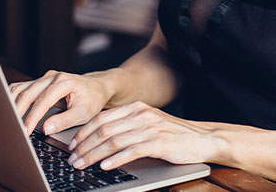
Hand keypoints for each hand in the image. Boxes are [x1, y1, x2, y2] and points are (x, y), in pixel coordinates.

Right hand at [9, 70, 111, 135]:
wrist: (96, 87)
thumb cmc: (92, 99)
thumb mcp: (84, 114)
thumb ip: (64, 121)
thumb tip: (45, 128)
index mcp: (64, 82)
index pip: (43, 100)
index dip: (32, 117)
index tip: (26, 130)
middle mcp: (51, 77)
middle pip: (27, 92)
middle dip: (18, 112)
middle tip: (13, 129)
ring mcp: (44, 78)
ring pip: (20, 88)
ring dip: (12, 104)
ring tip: (8, 121)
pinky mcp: (39, 82)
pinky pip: (21, 88)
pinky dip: (13, 98)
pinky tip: (9, 110)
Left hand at [67, 101, 222, 170]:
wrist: (203, 139)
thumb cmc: (174, 135)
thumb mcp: (148, 124)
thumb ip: (127, 127)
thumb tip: (101, 139)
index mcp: (136, 108)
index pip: (102, 118)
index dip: (84, 132)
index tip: (72, 145)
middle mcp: (141, 115)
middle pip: (103, 130)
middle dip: (84, 145)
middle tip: (72, 158)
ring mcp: (150, 128)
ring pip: (113, 141)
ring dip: (94, 154)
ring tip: (82, 164)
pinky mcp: (159, 143)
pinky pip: (131, 151)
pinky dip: (115, 159)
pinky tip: (105, 166)